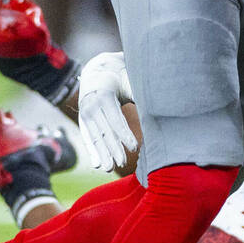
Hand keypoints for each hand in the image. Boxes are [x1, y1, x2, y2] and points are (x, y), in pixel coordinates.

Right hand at [78, 52, 137, 170]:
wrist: (97, 73)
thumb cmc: (120, 78)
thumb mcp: (129, 81)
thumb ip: (139, 92)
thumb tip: (160, 101)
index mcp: (105, 96)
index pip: (116, 119)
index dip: (124, 134)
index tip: (134, 148)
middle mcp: (92, 106)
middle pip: (105, 131)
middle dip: (113, 148)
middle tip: (123, 163)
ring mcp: (85, 114)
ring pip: (95, 137)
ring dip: (102, 154)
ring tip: (109, 169)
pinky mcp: (83, 121)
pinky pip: (88, 138)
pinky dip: (92, 152)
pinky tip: (96, 165)